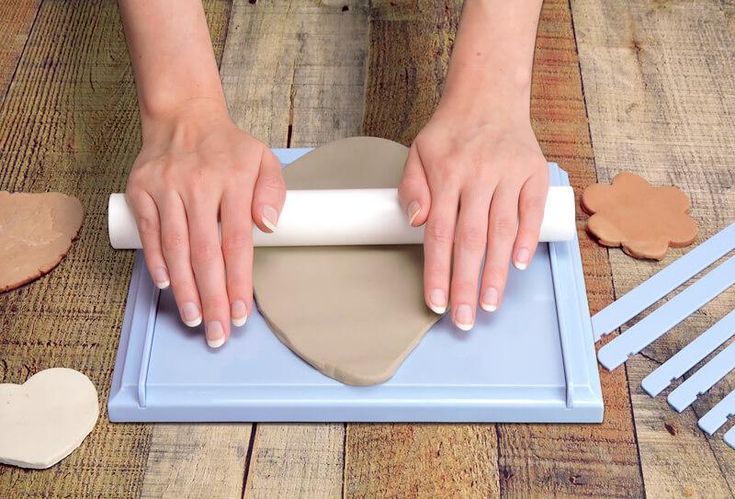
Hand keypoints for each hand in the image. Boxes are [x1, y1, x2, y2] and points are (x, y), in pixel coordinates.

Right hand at [126, 98, 284, 347]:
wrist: (183, 116)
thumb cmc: (228, 148)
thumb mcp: (263, 159)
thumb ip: (273, 192)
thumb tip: (270, 227)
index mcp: (233, 181)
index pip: (236, 242)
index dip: (238, 282)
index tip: (241, 313)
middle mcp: (198, 186)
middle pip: (205, 253)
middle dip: (212, 298)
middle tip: (218, 332)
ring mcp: (166, 188)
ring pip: (176, 248)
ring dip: (184, 289)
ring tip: (195, 319)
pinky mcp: (141, 190)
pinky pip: (149, 233)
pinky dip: (157, 261)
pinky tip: (167, 286)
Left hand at [398, 108, 547, 330]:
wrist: (489, 94)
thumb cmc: (450, 132)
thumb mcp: (418, 151)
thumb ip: (411, 187)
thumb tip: (418, 223)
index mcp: (445, 174)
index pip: (438, 234)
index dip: (437, 272)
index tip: (436, 303)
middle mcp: (477, 176)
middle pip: (470, 240)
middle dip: (466, 284)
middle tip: (464, 319)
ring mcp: (507, 174)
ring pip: (501, 231)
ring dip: (496, 271)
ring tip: (490, 304)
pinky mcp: (533, 172)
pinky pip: (531, 210)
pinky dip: (526, 237)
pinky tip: (518, 265)